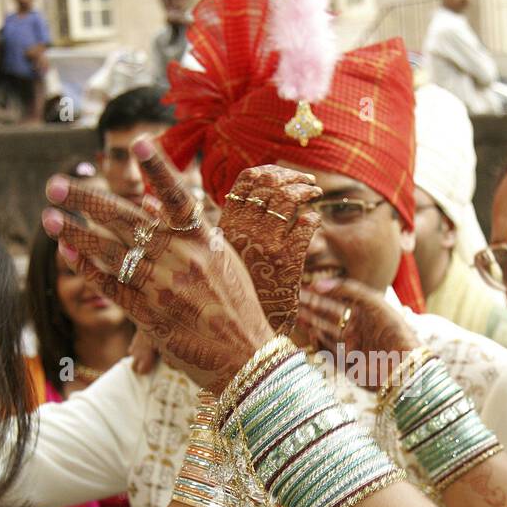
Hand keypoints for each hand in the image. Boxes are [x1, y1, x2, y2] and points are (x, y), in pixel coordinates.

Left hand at [40, 136, 320, 392]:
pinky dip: (87, 269)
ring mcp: (163, 287)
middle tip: (55, 185)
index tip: (139, 142)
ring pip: (109, 252)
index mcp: (204, 240)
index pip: (179, 195)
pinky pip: (110, 286)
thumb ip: (183, 229)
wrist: (246, 357)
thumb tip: (145, 200)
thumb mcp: (220, 259)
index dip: (160, 168)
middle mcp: (182, 258)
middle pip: (126, 219)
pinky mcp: (149, 315)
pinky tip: (67, 253)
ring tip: (49, 216)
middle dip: (86, 200)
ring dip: (75, 233)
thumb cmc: (236, 304)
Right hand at [218, 165, 322, 335]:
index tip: (282, 174)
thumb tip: (192, 203)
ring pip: (289, 199)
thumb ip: (219, 229)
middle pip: (270, 184)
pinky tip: (313, 221)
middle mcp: (244, 231)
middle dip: (292, 176)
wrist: (242, 335)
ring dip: (306, 190)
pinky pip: (306, 227)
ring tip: (315, 193)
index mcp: (225, 226)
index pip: (246, 181)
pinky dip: (313, 218)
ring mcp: (267, 245)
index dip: (269, 171)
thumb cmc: (230, 296)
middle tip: (306, 181)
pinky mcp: (288, 262)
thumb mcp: (216, 258)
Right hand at [298, 277, 420, 389]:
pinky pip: (328, 353)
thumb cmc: (392, 328)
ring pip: (325, 332)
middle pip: (327, 316)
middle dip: (310, 308)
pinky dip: (319, 343)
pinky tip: (312, 332)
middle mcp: (356, 330)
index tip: (302, 288)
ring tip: (296, 314)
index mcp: (363, 313)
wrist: (402, 363)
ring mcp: (350, 347)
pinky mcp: (347, 365)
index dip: (319, 294)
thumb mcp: (372, 300)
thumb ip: (346, 289)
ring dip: (311, 323)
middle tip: (292, 300)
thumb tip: (318, 284)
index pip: (335, 301)